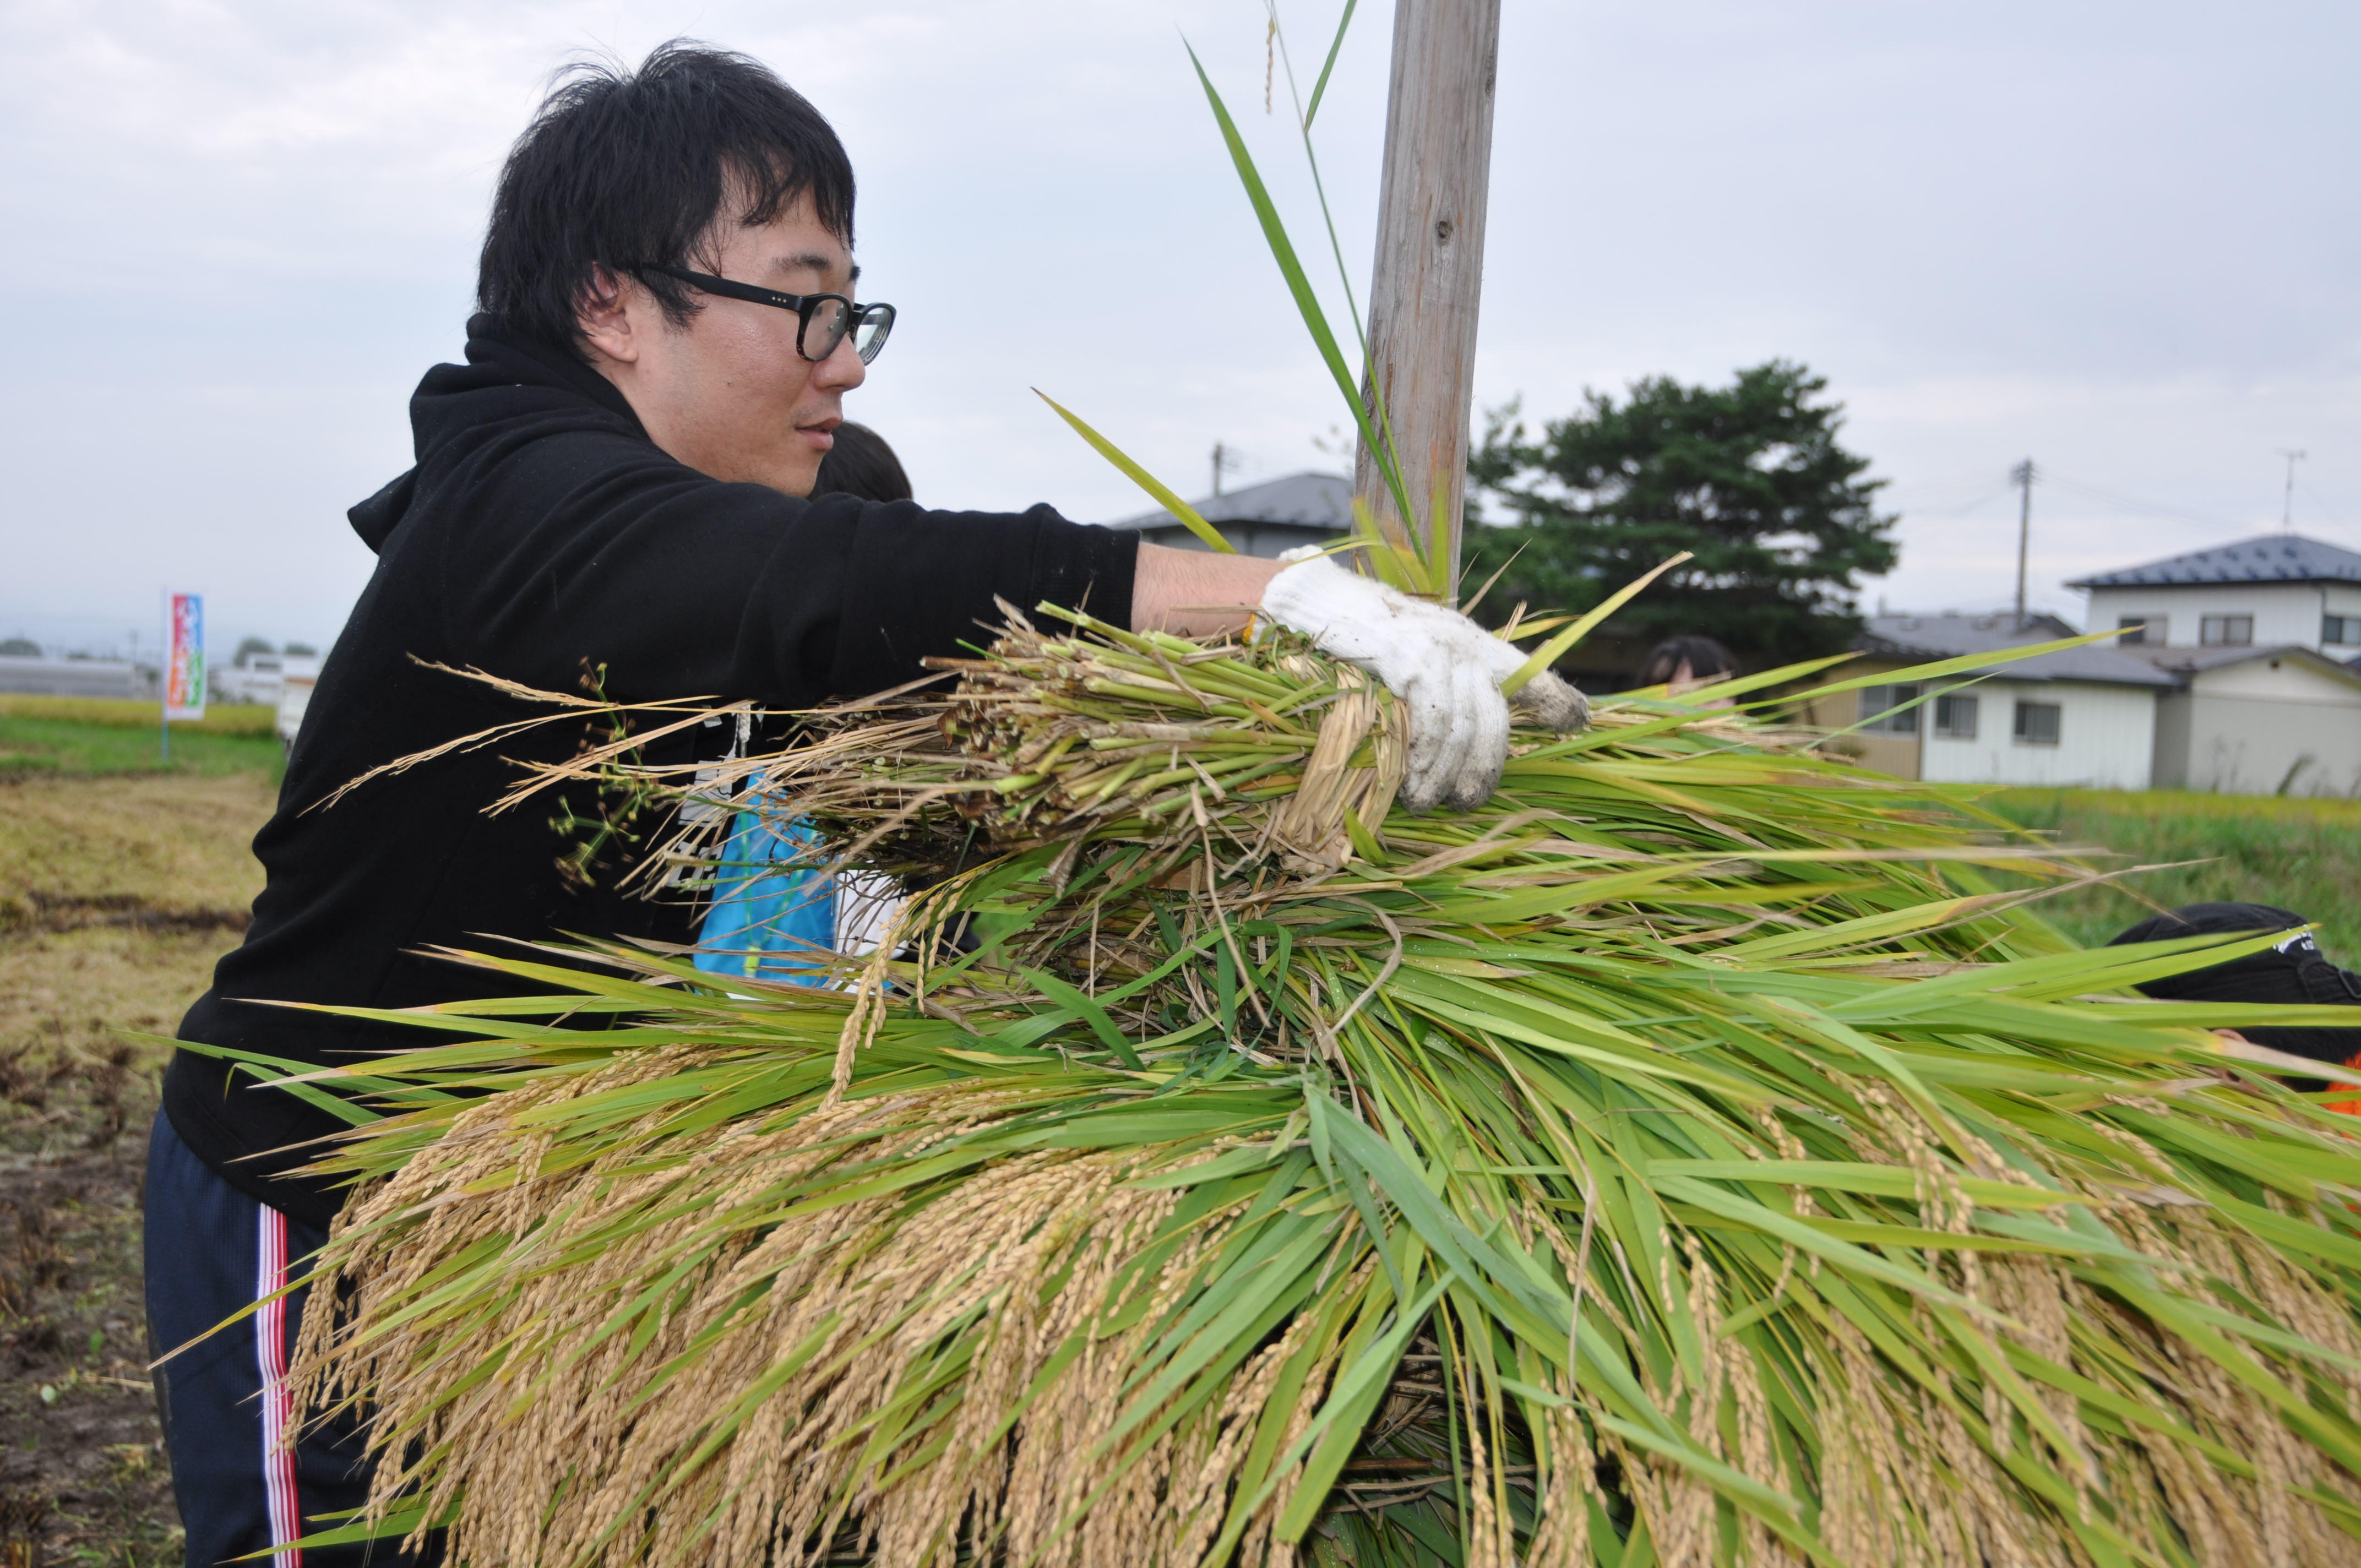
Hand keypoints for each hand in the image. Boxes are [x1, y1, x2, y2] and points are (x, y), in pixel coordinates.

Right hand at [1259, 549, 1589, 811]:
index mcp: (1466, 638)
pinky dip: (1426, 758)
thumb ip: (1440, 680)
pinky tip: (1412, 782)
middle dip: (1486, 765)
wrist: (1303, 599)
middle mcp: (1459, 640)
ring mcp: (1433, 648)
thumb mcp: (1407, 650)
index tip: (1575, 723)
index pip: (1525, 670)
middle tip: (1467, 801)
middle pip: (1494, 714)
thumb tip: (1458, 730)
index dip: (1556, 698)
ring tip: (1427, 803)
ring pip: (1463, 725)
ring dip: (1448, 774)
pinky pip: (1431, 720)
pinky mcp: (1404, 660)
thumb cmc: (1349, 633)